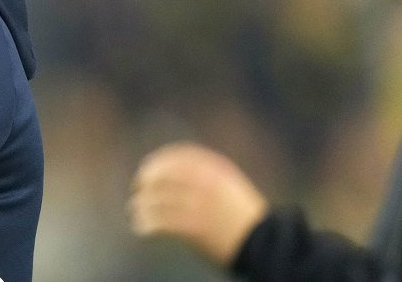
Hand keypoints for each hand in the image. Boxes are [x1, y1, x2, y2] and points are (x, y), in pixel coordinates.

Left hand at [129, 142, 268, 265]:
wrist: (266, 244)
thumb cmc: (245, 216)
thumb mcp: (230, 185)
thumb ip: (206, 173)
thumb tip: (172, 168)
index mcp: (215, 169)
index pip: (175, 157)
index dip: (156, 162)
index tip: (146, 169)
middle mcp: (204, 183)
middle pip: (160, 176)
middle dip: (143, 182)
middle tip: (137, 191)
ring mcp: (197, 205)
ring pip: (154, 201)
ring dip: (141, 207)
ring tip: (136, 212)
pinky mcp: (192, 227)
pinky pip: (158, 222)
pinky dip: (146, 225)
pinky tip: (142, 229)